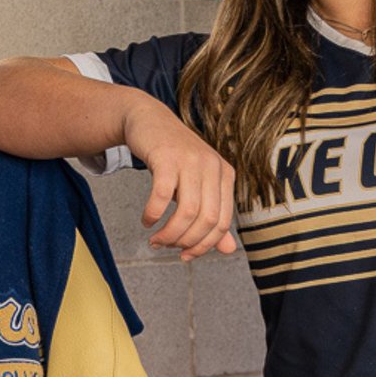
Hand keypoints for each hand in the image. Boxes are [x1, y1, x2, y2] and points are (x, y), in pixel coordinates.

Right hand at [120, 94, 238, 260]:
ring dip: (169, 233)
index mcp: (226, 175)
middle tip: (165, 247)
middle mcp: (213, 166)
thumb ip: (214, 216)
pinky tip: (146, 220)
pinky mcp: (167, 156)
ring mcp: (191, 160)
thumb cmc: (176, 158)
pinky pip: (162, 195)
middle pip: (207, 220)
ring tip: (155, 239)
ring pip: (187, 212)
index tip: (185, 256)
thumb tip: (229, 250)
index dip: (204, 246)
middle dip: (186, 242)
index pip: (223, 223)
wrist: (150, 120)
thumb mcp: (199, 185)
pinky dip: (153, 214)